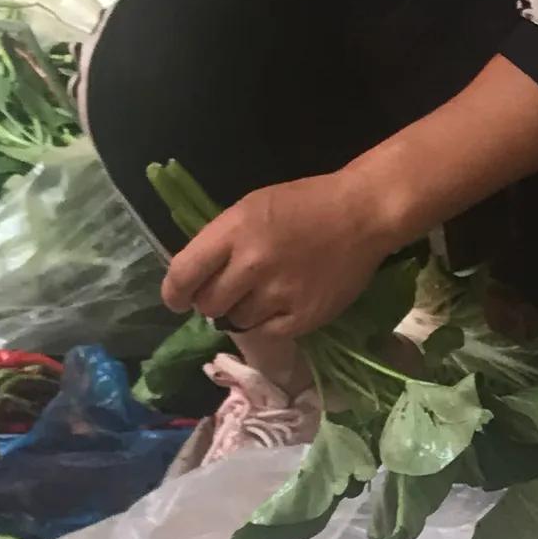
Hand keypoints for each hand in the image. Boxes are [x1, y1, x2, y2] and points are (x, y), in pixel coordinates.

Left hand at [161, 175, 388, 338]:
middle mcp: (252, 264)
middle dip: (212, 301)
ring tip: (266, 293)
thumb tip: (197, 277)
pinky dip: (270, 323)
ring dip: (244, 312)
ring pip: (237, 322)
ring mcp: (279, 293)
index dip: (174, 293)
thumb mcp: (253, 207)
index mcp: (235, 230)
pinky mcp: (303, 317)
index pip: (184, 274)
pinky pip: (268, 333)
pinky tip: (284, 303)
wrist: (363, 214)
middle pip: (208, 304)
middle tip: (231, 291)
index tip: (177, 300)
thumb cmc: (306, 205)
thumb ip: (223, 240)